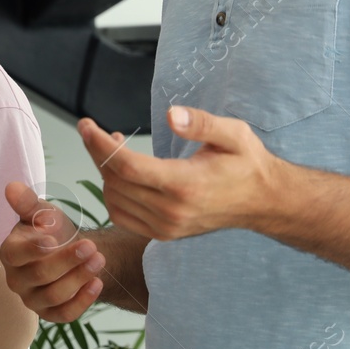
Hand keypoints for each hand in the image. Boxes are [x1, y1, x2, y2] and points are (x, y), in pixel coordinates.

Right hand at [0, 181, 105, 321]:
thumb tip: (12, 187)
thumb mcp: (42, 213)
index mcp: (10, 253)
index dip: (35, 248)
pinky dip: (83, 300)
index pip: (17, 254)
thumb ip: (28, 203)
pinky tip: (97, 283)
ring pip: (55, 296)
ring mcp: (32, 299)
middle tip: (91, 247)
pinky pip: (65, 314)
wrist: (71, 252)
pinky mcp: (50, 314)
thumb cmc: (52, 231)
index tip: (55, 238)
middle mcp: (16, 279)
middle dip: (67, 261)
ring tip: (99, 260)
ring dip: (79, 278)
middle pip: (40, 275)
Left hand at [90, 106, 280, 240]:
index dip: (100, 144)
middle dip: (97, 152)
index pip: (126, 166)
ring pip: (114, 199)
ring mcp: (166, 227)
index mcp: (185, 185)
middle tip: (96, 129)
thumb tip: (170, 114)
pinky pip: (121, 215)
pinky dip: (112, 193)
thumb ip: (201, 123)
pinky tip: (121, 173)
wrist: (263, 202)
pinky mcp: (163, 234)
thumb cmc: (247, 164)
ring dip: (105, 171)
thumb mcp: (233, 134)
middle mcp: (171, 211)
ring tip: (114, 147)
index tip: (86, 124)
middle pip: (114, 181)